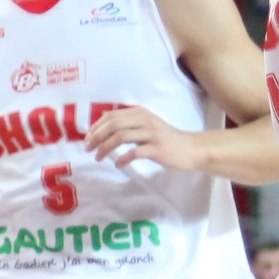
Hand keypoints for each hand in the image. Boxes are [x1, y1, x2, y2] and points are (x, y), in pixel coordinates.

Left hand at [87, 106, 203, 173]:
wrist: (191, 149)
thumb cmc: (167, 139)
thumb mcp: (148, 125)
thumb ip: (129, 123)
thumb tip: (105, 123)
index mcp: (141, 113)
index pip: (112, 116)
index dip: (97, 126)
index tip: (87, 137)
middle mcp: (145, 120)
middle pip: (113, 125)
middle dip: (96, 136)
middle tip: (87, 148)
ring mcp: (151, 134)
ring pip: (121, 136)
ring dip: (105, 147)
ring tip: (98, 157)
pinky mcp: (157, 148)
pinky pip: (134, 152)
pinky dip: (123, 159)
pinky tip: (118, 165)